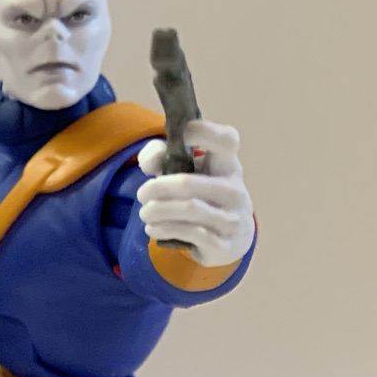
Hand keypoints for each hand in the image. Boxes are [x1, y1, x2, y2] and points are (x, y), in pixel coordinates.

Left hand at [134, 119, 254, 266]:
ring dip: (157, 211)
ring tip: (145, 213)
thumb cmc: (204, 196)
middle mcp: (235, 191)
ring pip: (188, 209)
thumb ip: (163, 157)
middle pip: (188, 183)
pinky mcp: (223, 245)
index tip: (181, 134)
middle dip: (156, 188)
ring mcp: (232, 219)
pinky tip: (153, 228)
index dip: (204, 132)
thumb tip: (148, 162)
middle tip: (142, 194)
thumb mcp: (190, 174)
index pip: (227, 141)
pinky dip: (163, 229)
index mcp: (228, 166)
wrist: (232, 238)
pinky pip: (189, 233)